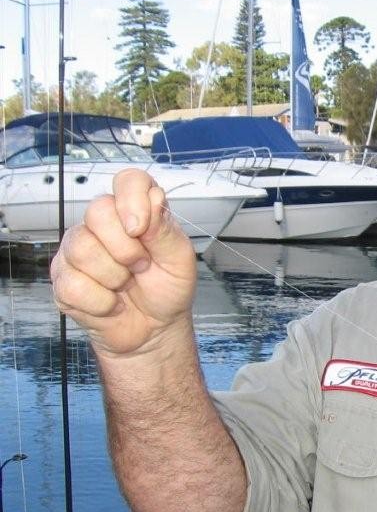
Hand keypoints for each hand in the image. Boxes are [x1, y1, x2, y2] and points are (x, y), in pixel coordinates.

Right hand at [50, 168, 197, 356]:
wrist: (154, 330)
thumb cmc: (167, 290)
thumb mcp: (180, 261)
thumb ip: (165, 229)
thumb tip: (153, 197)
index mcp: (134, 212)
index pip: (128, 181)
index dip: (132, 198)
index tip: (140, 229)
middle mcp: (101, 225)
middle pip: (97, 212)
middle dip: (126, 248)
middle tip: (141, 267)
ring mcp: (77, 250)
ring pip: (83, 249)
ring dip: (115, 277)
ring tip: (126, 286)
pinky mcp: (63, 279)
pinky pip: (75, 284)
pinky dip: (102, 302)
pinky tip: (111, 302)